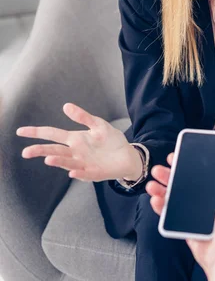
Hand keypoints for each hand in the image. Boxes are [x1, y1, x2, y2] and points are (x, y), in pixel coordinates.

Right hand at [16, 102, 134, 181]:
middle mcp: (75, 153)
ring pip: (67, 163)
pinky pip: (85, 174)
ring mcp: (84, 164)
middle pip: (54, 151)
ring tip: (48, 159)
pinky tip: (72, 172)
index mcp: (75, 139)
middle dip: (40, 151)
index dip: (37, 133)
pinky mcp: (95, 173)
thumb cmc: (110, 140)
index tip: (20, 131)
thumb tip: (66, 106)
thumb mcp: (98, 125)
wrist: (127, 155)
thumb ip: (83, 117)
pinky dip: (78, 173)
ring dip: (58, 161)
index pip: (52, 134)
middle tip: (25, 152)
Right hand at [147, 153, 214, 280]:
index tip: (177, 157)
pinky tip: (155, 199)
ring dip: (162, 189)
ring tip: (152, 184)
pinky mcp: (187, 226)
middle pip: (186, 183)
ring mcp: (196, 214)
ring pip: (175, 197)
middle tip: (159, 170)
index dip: (190, 163)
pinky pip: (171, 214)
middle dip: (171, 175)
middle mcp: (208, 201)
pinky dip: (161, 207)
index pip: (203, 173)